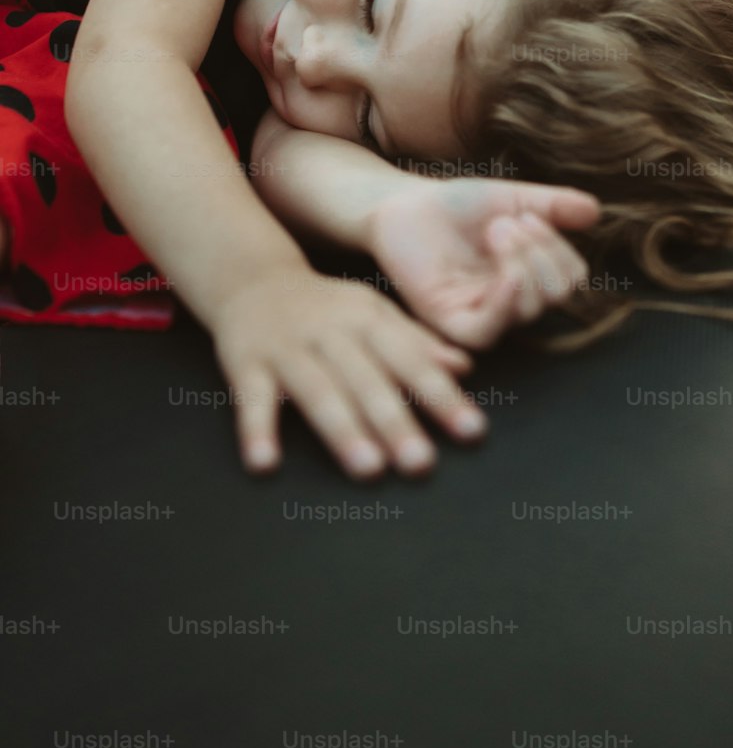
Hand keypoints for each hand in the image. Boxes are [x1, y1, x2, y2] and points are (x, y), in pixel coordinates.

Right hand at [211, 265, 487, 480]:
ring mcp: (287, 348)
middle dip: (396, 422)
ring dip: (342, 430)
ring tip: (368, 469)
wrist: (252, 279)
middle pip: (367, 381)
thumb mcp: (373, 312)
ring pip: (318, 391)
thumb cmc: (325, 307)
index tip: (472, 431)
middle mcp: (331, 333)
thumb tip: (464, 368)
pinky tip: (265, 464)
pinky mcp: (246, 363)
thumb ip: (416, 341)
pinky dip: (256, 431)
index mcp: (368, 320)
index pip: (412, 362)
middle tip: (421, 463)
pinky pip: (251, 399)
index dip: (443, 396)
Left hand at [367, 177, 601, 349]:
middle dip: (541, 252)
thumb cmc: (456, 204)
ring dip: (522, 262)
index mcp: (528, 277)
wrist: (404, 203)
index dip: (560, 249)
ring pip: (526, 311)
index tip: (529, 215)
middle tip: (508, 222)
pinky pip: (487, 332)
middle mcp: (508, 301)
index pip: (569, 280)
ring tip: (495, 229)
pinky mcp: (448, 322)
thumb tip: (595, 211)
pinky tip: (506, 274)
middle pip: (554, 296)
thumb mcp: (512, 198)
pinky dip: (504, 304)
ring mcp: (479, 314)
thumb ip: (553, 205)